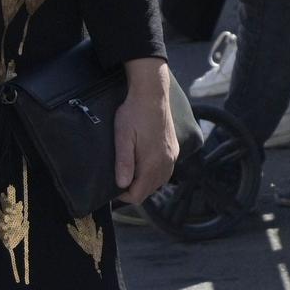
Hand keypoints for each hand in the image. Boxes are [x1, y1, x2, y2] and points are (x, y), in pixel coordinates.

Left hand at [114, 58, 179, 204]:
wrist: (152, 93)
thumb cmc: (134, 114)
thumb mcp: (123, 137)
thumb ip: (124, 162)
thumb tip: (122, 185)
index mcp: (153, 163)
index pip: (138, 195)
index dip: (124, 196)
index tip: (113, 186)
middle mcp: (167, 163)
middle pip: (149, 190)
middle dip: (134, 190)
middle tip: (121, 177)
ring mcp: (173, 155)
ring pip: (159, 181)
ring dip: (145, 182)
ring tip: (131, 171)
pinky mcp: (175, 147)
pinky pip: (166, 170)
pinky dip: (155, 174)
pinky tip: (145, 164)